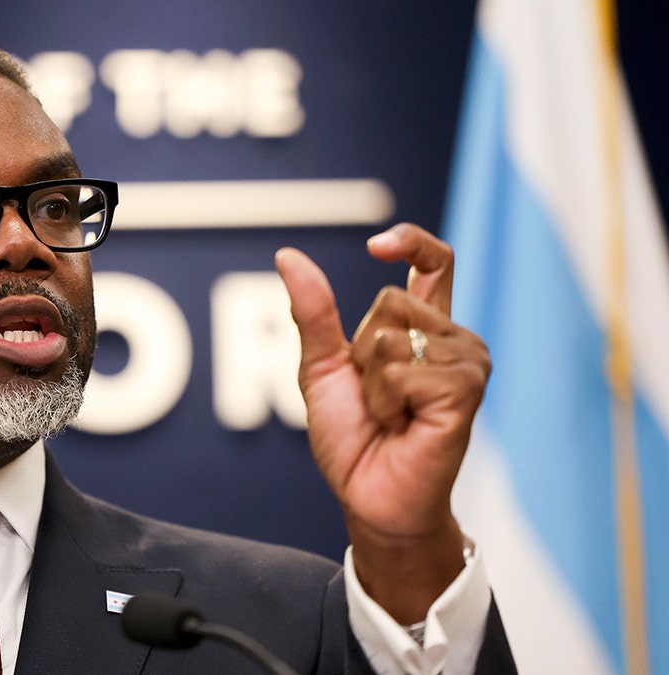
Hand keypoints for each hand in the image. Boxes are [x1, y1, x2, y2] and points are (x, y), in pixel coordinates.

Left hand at [276, 223, 489, 622]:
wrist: (370, 498)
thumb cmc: (353, 438)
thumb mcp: (323, 368)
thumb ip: (314, 312)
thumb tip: (288, 256)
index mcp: (423, 327)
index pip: (434, 262)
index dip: (410, 242)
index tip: (376, 246)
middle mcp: (452, 339)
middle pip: (390, 300)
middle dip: (360, 351)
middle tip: (377, 397)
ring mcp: (466, 362)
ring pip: (391, 337)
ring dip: (372, 383)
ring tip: (391, 415)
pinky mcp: (467, 389)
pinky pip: (402, 370)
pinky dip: (385, 401)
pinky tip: (402, 426)